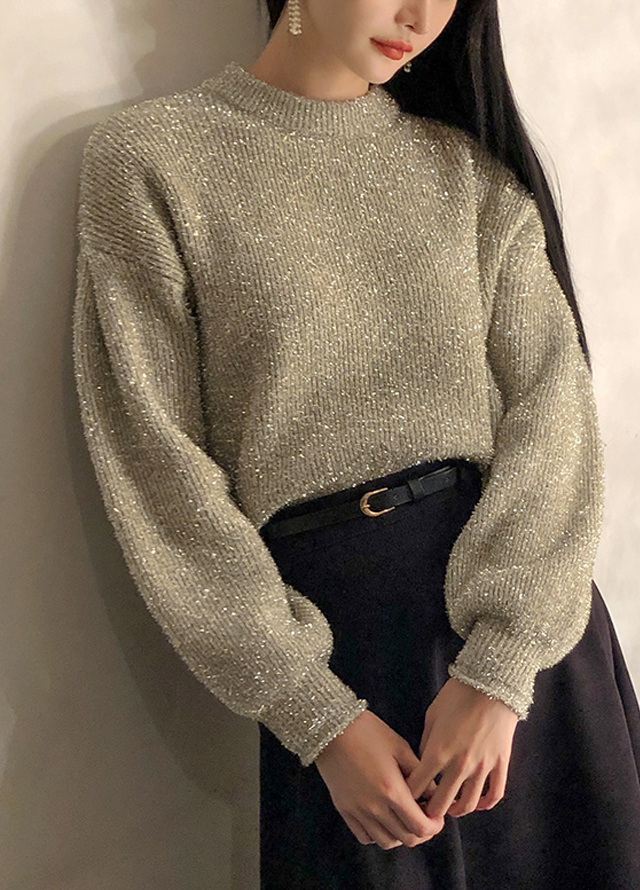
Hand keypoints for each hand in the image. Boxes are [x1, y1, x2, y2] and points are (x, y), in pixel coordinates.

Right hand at [313, 709, 445, 848]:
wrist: (331, 728)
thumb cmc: (368, 732)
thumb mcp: (400, 747)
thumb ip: (420, 774)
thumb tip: (434, 793)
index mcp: (392, 790)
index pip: (421, 827)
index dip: (434, 826)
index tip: (437, 817)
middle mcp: (375, 807)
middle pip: (406, 838)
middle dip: (422, 832)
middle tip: (425, 818)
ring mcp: (357, 811)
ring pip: (386, 842)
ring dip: (401, 835)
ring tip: (404, 819)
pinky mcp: (344, 810)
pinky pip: (364, 837)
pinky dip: (378, 835)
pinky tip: (383, 820)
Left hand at [406, 678, 518, 818]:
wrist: (490, 682)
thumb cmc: (457, 695)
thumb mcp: (432, 716)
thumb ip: (426, 743)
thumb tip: (423, 764)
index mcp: (438, 751)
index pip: (417, 786)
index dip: (408, 796)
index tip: (404, 799)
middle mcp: (459, 764)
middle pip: (441, 803)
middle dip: (429, 811)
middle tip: (425, 812)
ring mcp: (482, 766)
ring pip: (468, 805)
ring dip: (456, 812)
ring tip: (449, 810)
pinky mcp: (500, 763)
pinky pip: (495, 794)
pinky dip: (485, 805)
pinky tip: (477, 804)